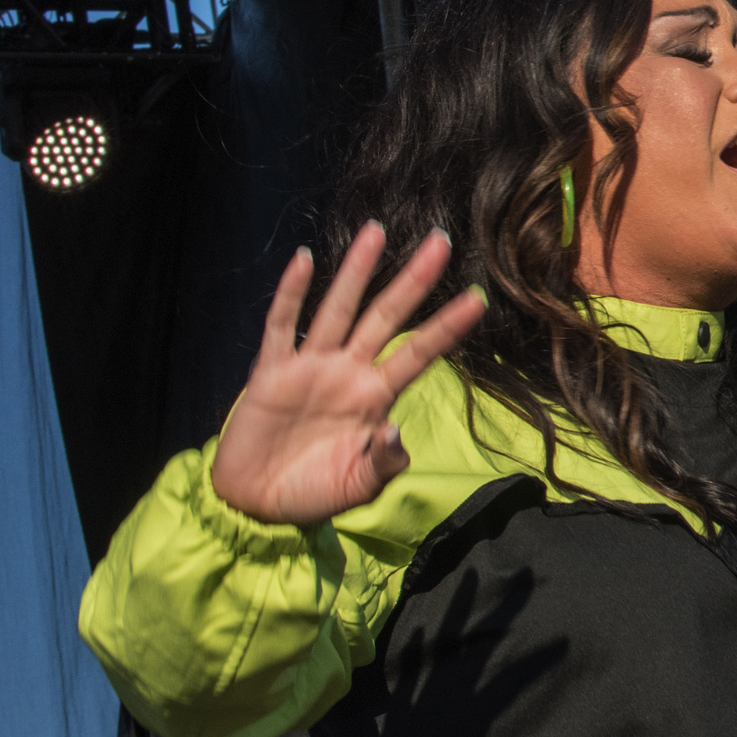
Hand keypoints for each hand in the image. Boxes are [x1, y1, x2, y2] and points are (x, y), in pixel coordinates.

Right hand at [210, 222, 485, 523]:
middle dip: (414, 280)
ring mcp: (311, 368)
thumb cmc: (316, 492)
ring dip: (358, 271)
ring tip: (377, 231)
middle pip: (387, 317)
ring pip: (339, 309)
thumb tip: (394, 431)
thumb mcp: (360, 486)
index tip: (478, 300)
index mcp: (375, 397)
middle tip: (441, 241)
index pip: (419, 353)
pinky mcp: (271, 373)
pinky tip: (306, 260)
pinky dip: (292, 293)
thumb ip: (383, 462)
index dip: (447, 327)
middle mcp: (348, 373)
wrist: (258, 505)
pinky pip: (282, 326)